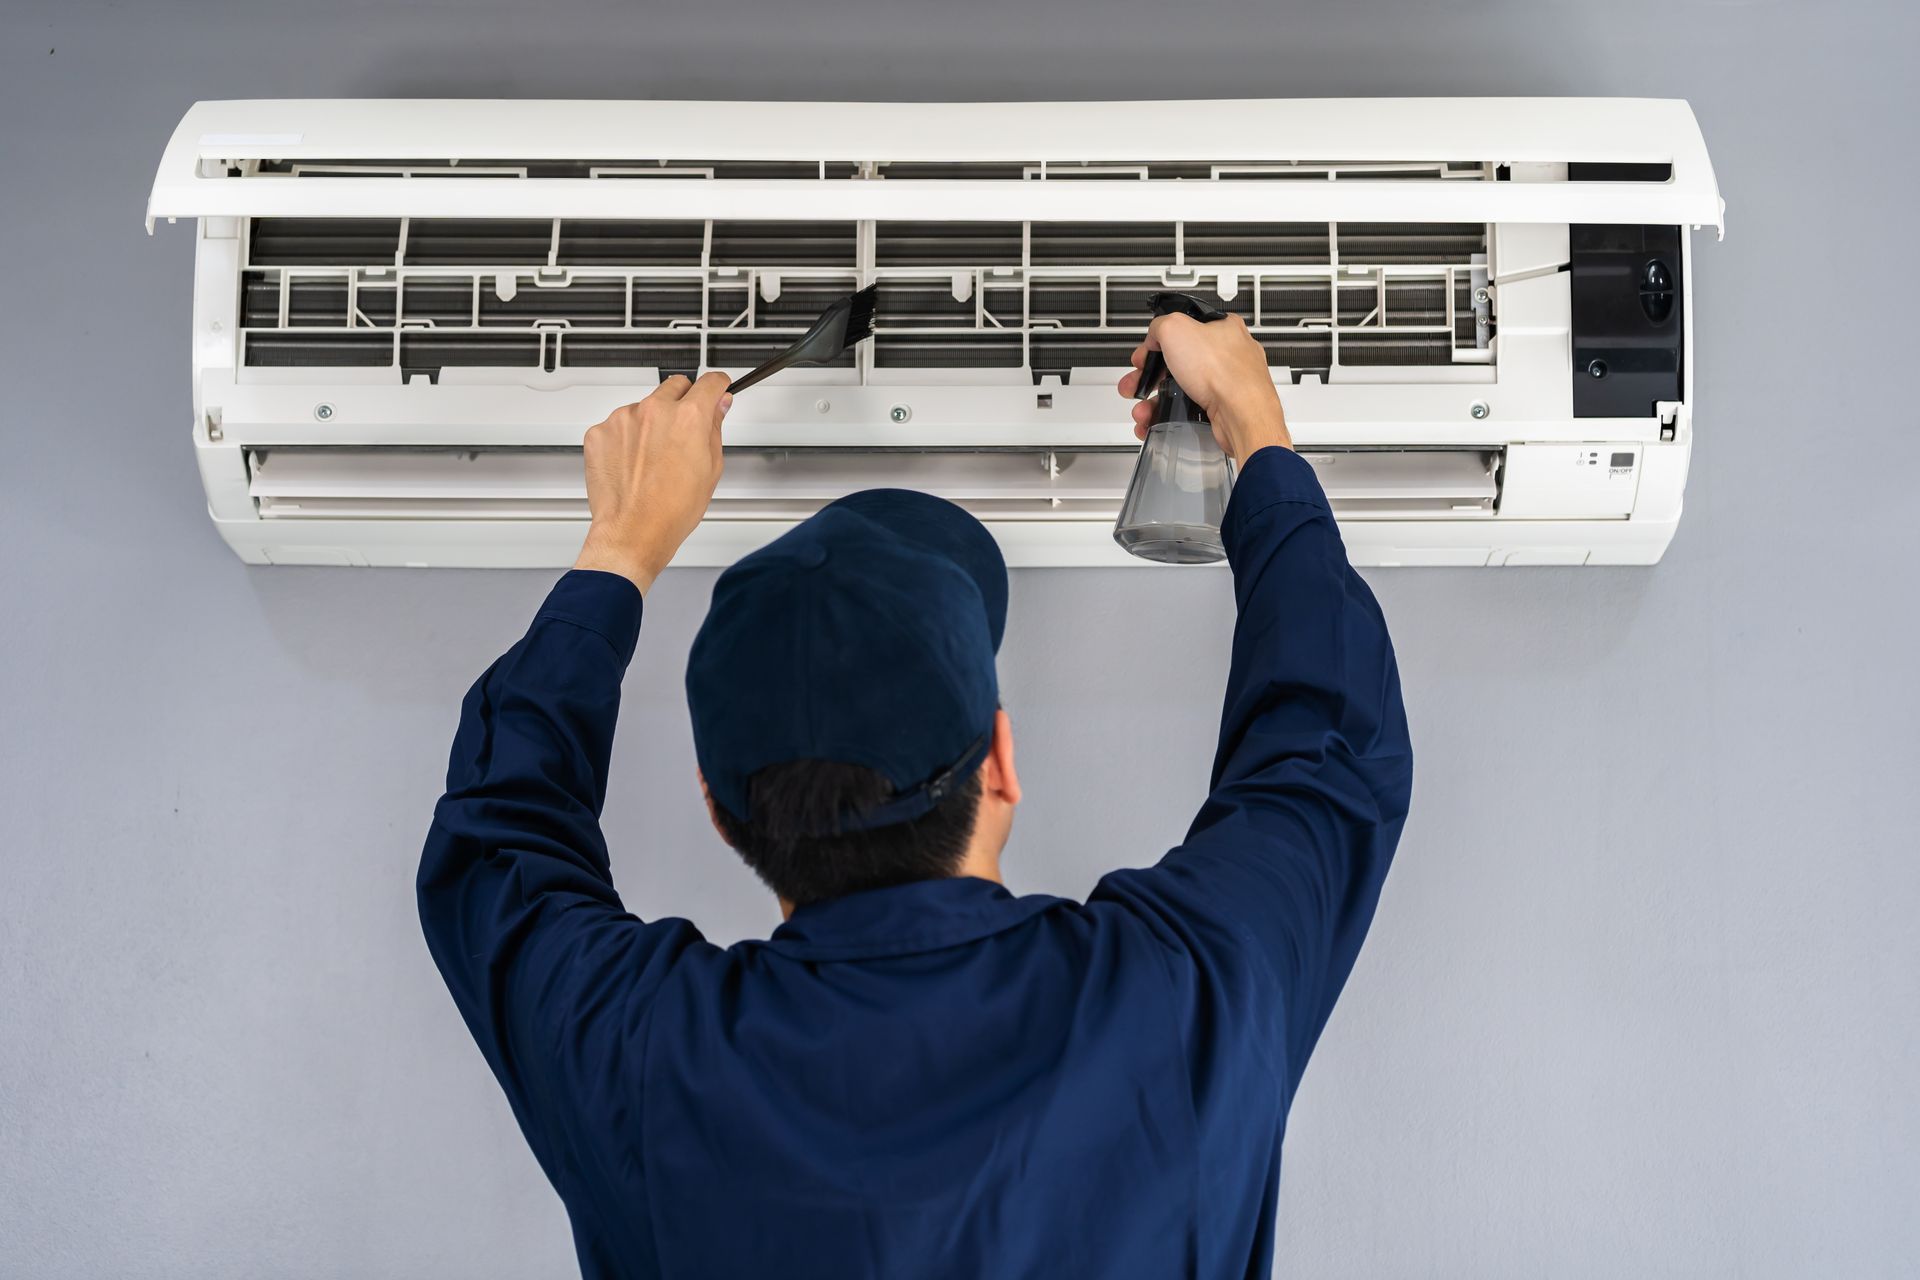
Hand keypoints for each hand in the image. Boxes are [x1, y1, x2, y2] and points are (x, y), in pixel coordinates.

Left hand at [573, 373, 731, 592]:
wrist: (633, 532)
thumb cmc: (671, 511)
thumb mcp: (710, 469)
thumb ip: (715, 428)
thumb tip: (719, 407)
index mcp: (688, 417)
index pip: (709, 382)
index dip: (718, 386)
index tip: (717, 388)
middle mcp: (654, 411)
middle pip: (675, 386)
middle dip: (684, 402)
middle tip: (684, 431)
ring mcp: (623, 419)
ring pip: (644, 407)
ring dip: (651, 423)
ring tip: (654, 459)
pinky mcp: (600, 432)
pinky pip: (618, 424)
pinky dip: (626, 438)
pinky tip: (634, 463)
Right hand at [1117, 313, 1291, 465]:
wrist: (1243, 415)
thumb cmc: (1223, 372)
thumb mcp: (1175, 328)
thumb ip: (1159, 325)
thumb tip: (1155, 336)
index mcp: (1222, 327)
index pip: (1183, 328)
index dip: (1159, 341)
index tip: (1146, 353)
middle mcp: (1228, 354)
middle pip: (1179, 362)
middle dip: (1150, 376)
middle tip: (1137, 384)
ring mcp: (1227, 383)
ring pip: (1182, 389)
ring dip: (1155, 400)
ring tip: (1143, 409)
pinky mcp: (1224, 407)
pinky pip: (1190, 410)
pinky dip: (1170, 416)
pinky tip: (1157, 419)